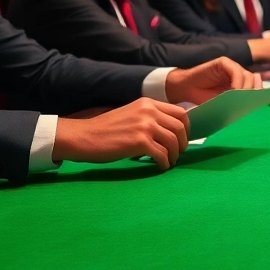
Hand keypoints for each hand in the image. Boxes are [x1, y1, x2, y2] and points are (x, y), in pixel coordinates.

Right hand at [53, 98, 188, 169]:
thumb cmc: (105, 129)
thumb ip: (149, 118)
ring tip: (169, 161)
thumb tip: (169, 132)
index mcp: (148, 103)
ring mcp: (145, 126)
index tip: (182, 138)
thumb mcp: (131, 114)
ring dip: (174, 154)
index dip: (186, 127)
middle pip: (180, 127)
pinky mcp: (140, 142)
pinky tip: (160, 166)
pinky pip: (162, 154)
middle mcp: (149, 111)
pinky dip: (164, 162)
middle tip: (179, 152)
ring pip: (173, 142)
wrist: (83, 136)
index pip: (180, 112)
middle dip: (183, 142)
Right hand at [165, 57, 259, 104]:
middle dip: (254, 92)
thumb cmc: (203, 99)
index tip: (265, 104)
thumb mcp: (225, 104)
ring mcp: (232, 67)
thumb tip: (255, 106)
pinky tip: (234, 91)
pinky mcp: (224, 62)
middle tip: (250, 104)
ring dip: (246, 88)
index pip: (257, 87)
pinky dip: (237, 81)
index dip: (261, 94)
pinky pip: (235, 71)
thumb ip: (239, 102)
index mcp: (241, 85)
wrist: (184, 90)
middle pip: (254, 81)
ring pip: (247, 75)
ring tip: (241, 99)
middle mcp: (238, 75)